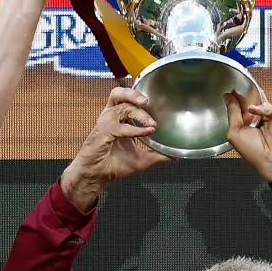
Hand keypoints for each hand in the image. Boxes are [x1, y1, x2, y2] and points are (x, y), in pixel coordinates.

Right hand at [60, 84, 169, 210]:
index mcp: (118, 119)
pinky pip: (120, 127)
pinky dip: (134, 130)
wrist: (96, 177)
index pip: (127, 99)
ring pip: (122, 108)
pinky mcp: (102, 132)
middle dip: (133, 94)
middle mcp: (111, 117)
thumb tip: (174, 157)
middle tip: (148, 102)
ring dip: (139, 114)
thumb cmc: (113, 165)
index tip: (157, 101)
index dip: (138, 96)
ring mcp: (105, 123)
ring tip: (152, 123)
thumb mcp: (142, 160)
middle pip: (118, 93)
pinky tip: (146, 132)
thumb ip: (157, 156)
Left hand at [224, 88, 271, 180]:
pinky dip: (260, 107)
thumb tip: (227, 98)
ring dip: (251, 98)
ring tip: (243, 95)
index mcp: (244, 123)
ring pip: (258, 100)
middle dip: (241, 95)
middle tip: (234, 89)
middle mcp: (255, 118)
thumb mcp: (234, 132)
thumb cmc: (253, 152)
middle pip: (248, 100)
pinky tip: (253, 110)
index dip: (232, 99)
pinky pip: (267, 106)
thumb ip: (232, 114)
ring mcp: (267, 115)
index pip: (237, 107)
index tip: (227, 92)